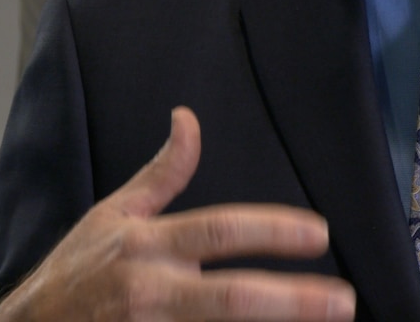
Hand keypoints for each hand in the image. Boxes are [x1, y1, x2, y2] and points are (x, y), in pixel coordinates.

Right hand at [0, 108, 355, 321]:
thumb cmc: (76, 270)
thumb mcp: (114, 213)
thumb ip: (162, 173)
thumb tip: (188, 119)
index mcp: (148, 246)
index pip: (219, 231)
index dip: (271, 230)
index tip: (318, 233)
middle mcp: (152, 291)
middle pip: (232, 298)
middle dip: (293, 301)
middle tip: (343, 301)